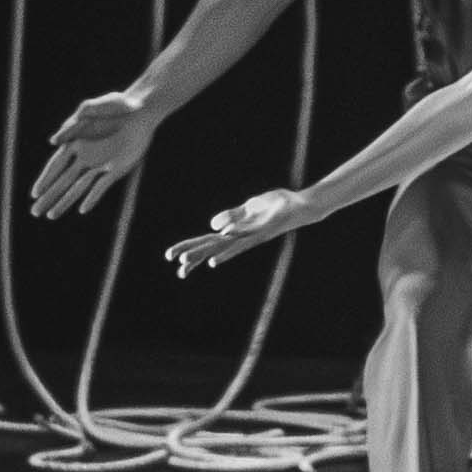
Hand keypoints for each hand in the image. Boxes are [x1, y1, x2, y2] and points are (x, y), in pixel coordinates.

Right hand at [31, 88, 154, 219]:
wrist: (143, 108)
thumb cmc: (116, 105)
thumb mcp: (91, 110)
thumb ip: (72, 126)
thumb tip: (52, 142)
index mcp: (75, 142)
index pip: (55, 166)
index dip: (45, 180)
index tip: (34, 194)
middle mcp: (85, 157)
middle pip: (62, 181)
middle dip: (48, 197)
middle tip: (34, 213)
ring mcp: (100, 164)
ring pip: (78, 188)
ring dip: (65, 202)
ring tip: (51, 216)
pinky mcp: (117, 168)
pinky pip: (101, 187)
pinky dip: (92, 198)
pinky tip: (82, 210)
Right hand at [163, 188, 307, 279]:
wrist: (301, 205)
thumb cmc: (277, 205)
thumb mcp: (251, 206)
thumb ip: (232, 215)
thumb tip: (213, 226)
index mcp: (236, 231)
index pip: (207, 241)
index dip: (190, 248)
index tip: (170, 256)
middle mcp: (243, 237)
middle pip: (213, 247)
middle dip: (195, 256)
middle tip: (176, 267)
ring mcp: (253, 235)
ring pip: (228, 246)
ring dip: (211, 253)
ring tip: (193, 263)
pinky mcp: (265, 229)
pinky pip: (247, 234)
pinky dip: (234, 237)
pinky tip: (222, 237)